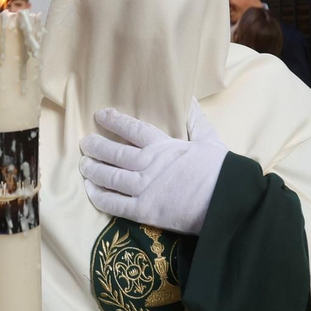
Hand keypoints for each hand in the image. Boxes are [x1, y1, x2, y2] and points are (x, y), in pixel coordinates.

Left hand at [79, 101, 228, 235]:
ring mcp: (144, 188)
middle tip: (84, 143)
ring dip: (93, 170)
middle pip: (115, 153)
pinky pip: (115, 204)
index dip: (114, 121)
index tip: (100, 115)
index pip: (132, 129)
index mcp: (163, 147)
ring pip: (110, 177)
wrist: (227, 202)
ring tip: (83, 164)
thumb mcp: (210, 140)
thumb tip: (190, 100)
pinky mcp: (145, 211)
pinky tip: (90, 190)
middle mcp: (148, 165)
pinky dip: (100, 197)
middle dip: (97, 147)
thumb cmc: (221, 171)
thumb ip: (197, 120)